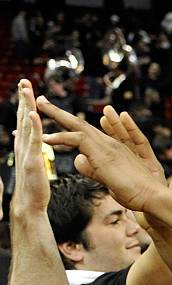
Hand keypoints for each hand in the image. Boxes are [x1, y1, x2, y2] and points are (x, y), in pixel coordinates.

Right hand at [12, 79, 48, 214]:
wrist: (30, 204)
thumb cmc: (34, 185)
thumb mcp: (31, 161)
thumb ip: (29, 146)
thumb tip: (25, 135)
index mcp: (26, 145)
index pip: (26, 119)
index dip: (26, 103)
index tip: (27, 87)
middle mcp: (23, 145)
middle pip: (23, 117)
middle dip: (24, 98)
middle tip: (24, 81)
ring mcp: (26, 152)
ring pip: (27, 125)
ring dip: (26, 106)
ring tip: (27, 90)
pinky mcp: (31, 161)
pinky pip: (33, 141)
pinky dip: (33, 127)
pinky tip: (33, 114)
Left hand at [37, 96, 162, 211]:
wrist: (151, 195)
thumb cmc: (135, 192)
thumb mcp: (108, 179)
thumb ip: (93, 168)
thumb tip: (77, 160)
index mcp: (110, 150)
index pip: (86, 134)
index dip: (70, 127)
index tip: (57, 119)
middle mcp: (109, 143)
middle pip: (80, 124)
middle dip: (60, 113)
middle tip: (43, 101)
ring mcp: (107, 146)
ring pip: (77, 125)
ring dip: (56, 115)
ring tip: (39, 105)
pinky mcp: (104, 153)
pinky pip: (78, 139)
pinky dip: (61, 137)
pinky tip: (47, 138)